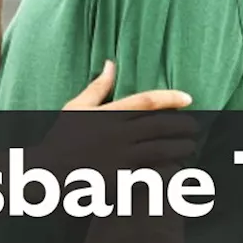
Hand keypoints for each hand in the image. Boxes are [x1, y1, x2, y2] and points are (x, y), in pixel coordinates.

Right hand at [38, 61, 197, 176]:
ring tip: (189, 148)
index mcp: (108, 114)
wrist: (48, 172)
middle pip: (160, 126)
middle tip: (194, 128)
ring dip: (180, 149)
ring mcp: (120, 158)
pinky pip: (152, 174)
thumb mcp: (75, 108)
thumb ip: (97, 87)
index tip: (188, 99)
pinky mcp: (121, 179)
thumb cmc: (61, 139)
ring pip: (161, 151)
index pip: (146, 101)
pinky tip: (176, 171)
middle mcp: (117, 134)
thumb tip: (111, 64)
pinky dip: (168, 172)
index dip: (170, 98)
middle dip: (183, 127)